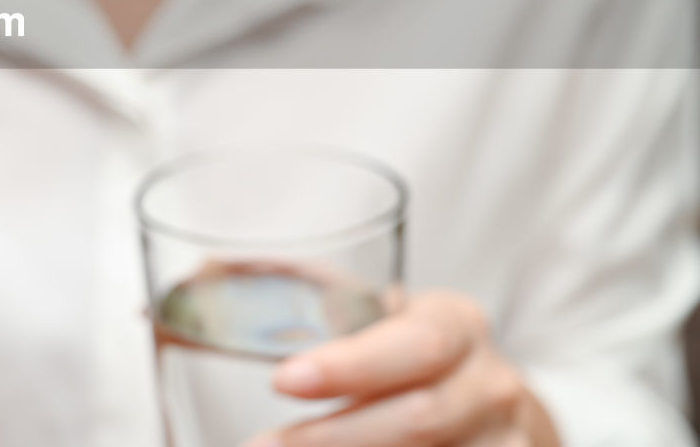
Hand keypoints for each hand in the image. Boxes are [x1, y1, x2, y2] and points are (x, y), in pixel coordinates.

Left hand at [245, 291, 561, 446]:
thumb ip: (306, 297)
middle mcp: (490, 384)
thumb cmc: (410, 353)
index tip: (283, 380)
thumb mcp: (379, 318)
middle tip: (260, 446)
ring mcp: (503, 441)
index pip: (414, 344)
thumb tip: (200, 274)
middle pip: (418, 419)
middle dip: (331, 439)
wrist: (494, 410)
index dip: (351, 366)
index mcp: (456, 324)